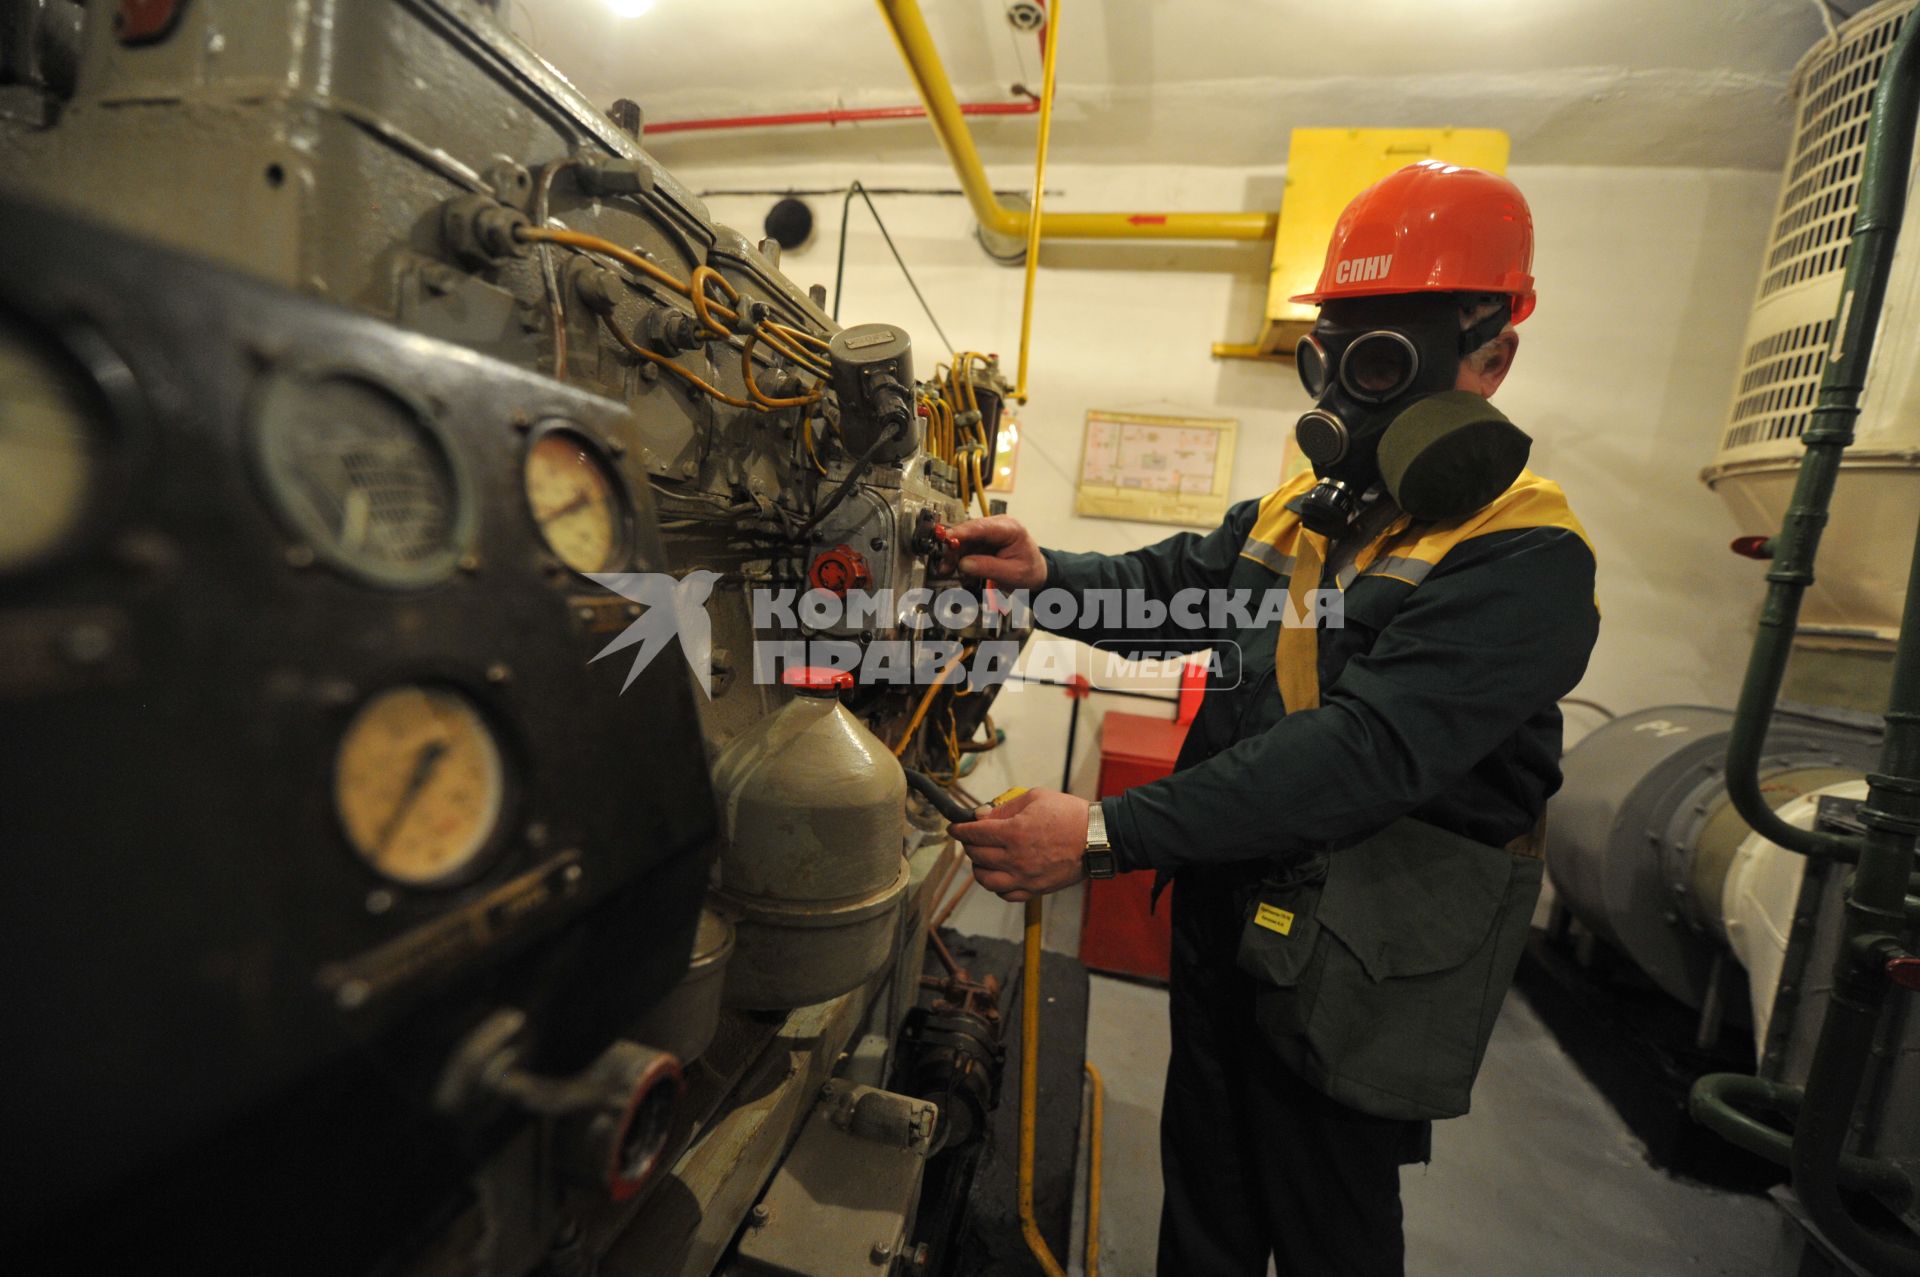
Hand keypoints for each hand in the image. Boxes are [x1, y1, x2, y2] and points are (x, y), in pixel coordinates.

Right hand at [950, 515, 1046, 590]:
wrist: (1036, 573)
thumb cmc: (1030, 571)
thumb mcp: (1013, 573)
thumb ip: (988, 568)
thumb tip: (964, 564)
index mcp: (1011, 528)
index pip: (982, 527)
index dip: (962, 532)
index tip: (946, 538)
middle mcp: (998, 526)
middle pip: (969, 532)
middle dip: (954, 548)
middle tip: (944, 564)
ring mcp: (989, 533)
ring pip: (964, 540)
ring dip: (954, 556)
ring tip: (947, 570)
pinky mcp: (983, 541)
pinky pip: (966, 548)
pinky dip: (959, 559)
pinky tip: (957, 569)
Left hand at [951, 789, 1090, 901]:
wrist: (1097, 838)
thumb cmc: (1068, 814)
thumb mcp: (1034, 798)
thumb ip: (1004, 807)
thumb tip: (980, 815)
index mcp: (1013, 832)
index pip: (973, 834)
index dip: (959, 830)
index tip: (955, 828)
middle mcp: (1015, 858)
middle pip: (976, 856)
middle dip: (968, 846)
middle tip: (971, 839)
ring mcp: (1025, 877)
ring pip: (986, 880)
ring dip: (978, 868)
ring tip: (983, 859)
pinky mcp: (1035, 889)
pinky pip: (1005, 895)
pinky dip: (997, 886)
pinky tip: (1000, 875)